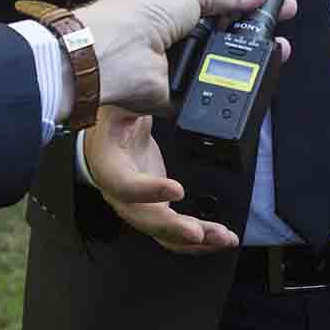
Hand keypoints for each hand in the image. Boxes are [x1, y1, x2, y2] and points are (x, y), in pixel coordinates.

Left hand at [73, 0, 294, 114]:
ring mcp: (183, 60)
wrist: (110, 56)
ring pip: (227, 59)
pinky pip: (213, 91)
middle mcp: (183, 29)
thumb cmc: (136, 13)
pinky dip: (230, 87)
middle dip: (259, 23)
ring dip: (251, 55)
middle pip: (230, 27)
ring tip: (279, 48)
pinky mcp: (182, 92)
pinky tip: (252, 78)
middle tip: (286, 17)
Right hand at [83, 108, 238, 253]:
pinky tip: (217, 238)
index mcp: (108, 165)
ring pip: (163, 232)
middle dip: (175, 229)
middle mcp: (120, 194)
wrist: (105, 135)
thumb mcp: (120, 100)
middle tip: (200, 233)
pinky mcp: (153, 209)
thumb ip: (140, 97)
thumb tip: (162, 90)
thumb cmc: (112, 117)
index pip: (125, 184)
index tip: (177, 188)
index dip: (148, 191)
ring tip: (223, 237)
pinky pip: (172, 232)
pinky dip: (197, 239)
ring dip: (194, 240)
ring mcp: (138, 205)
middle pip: (146, 219)